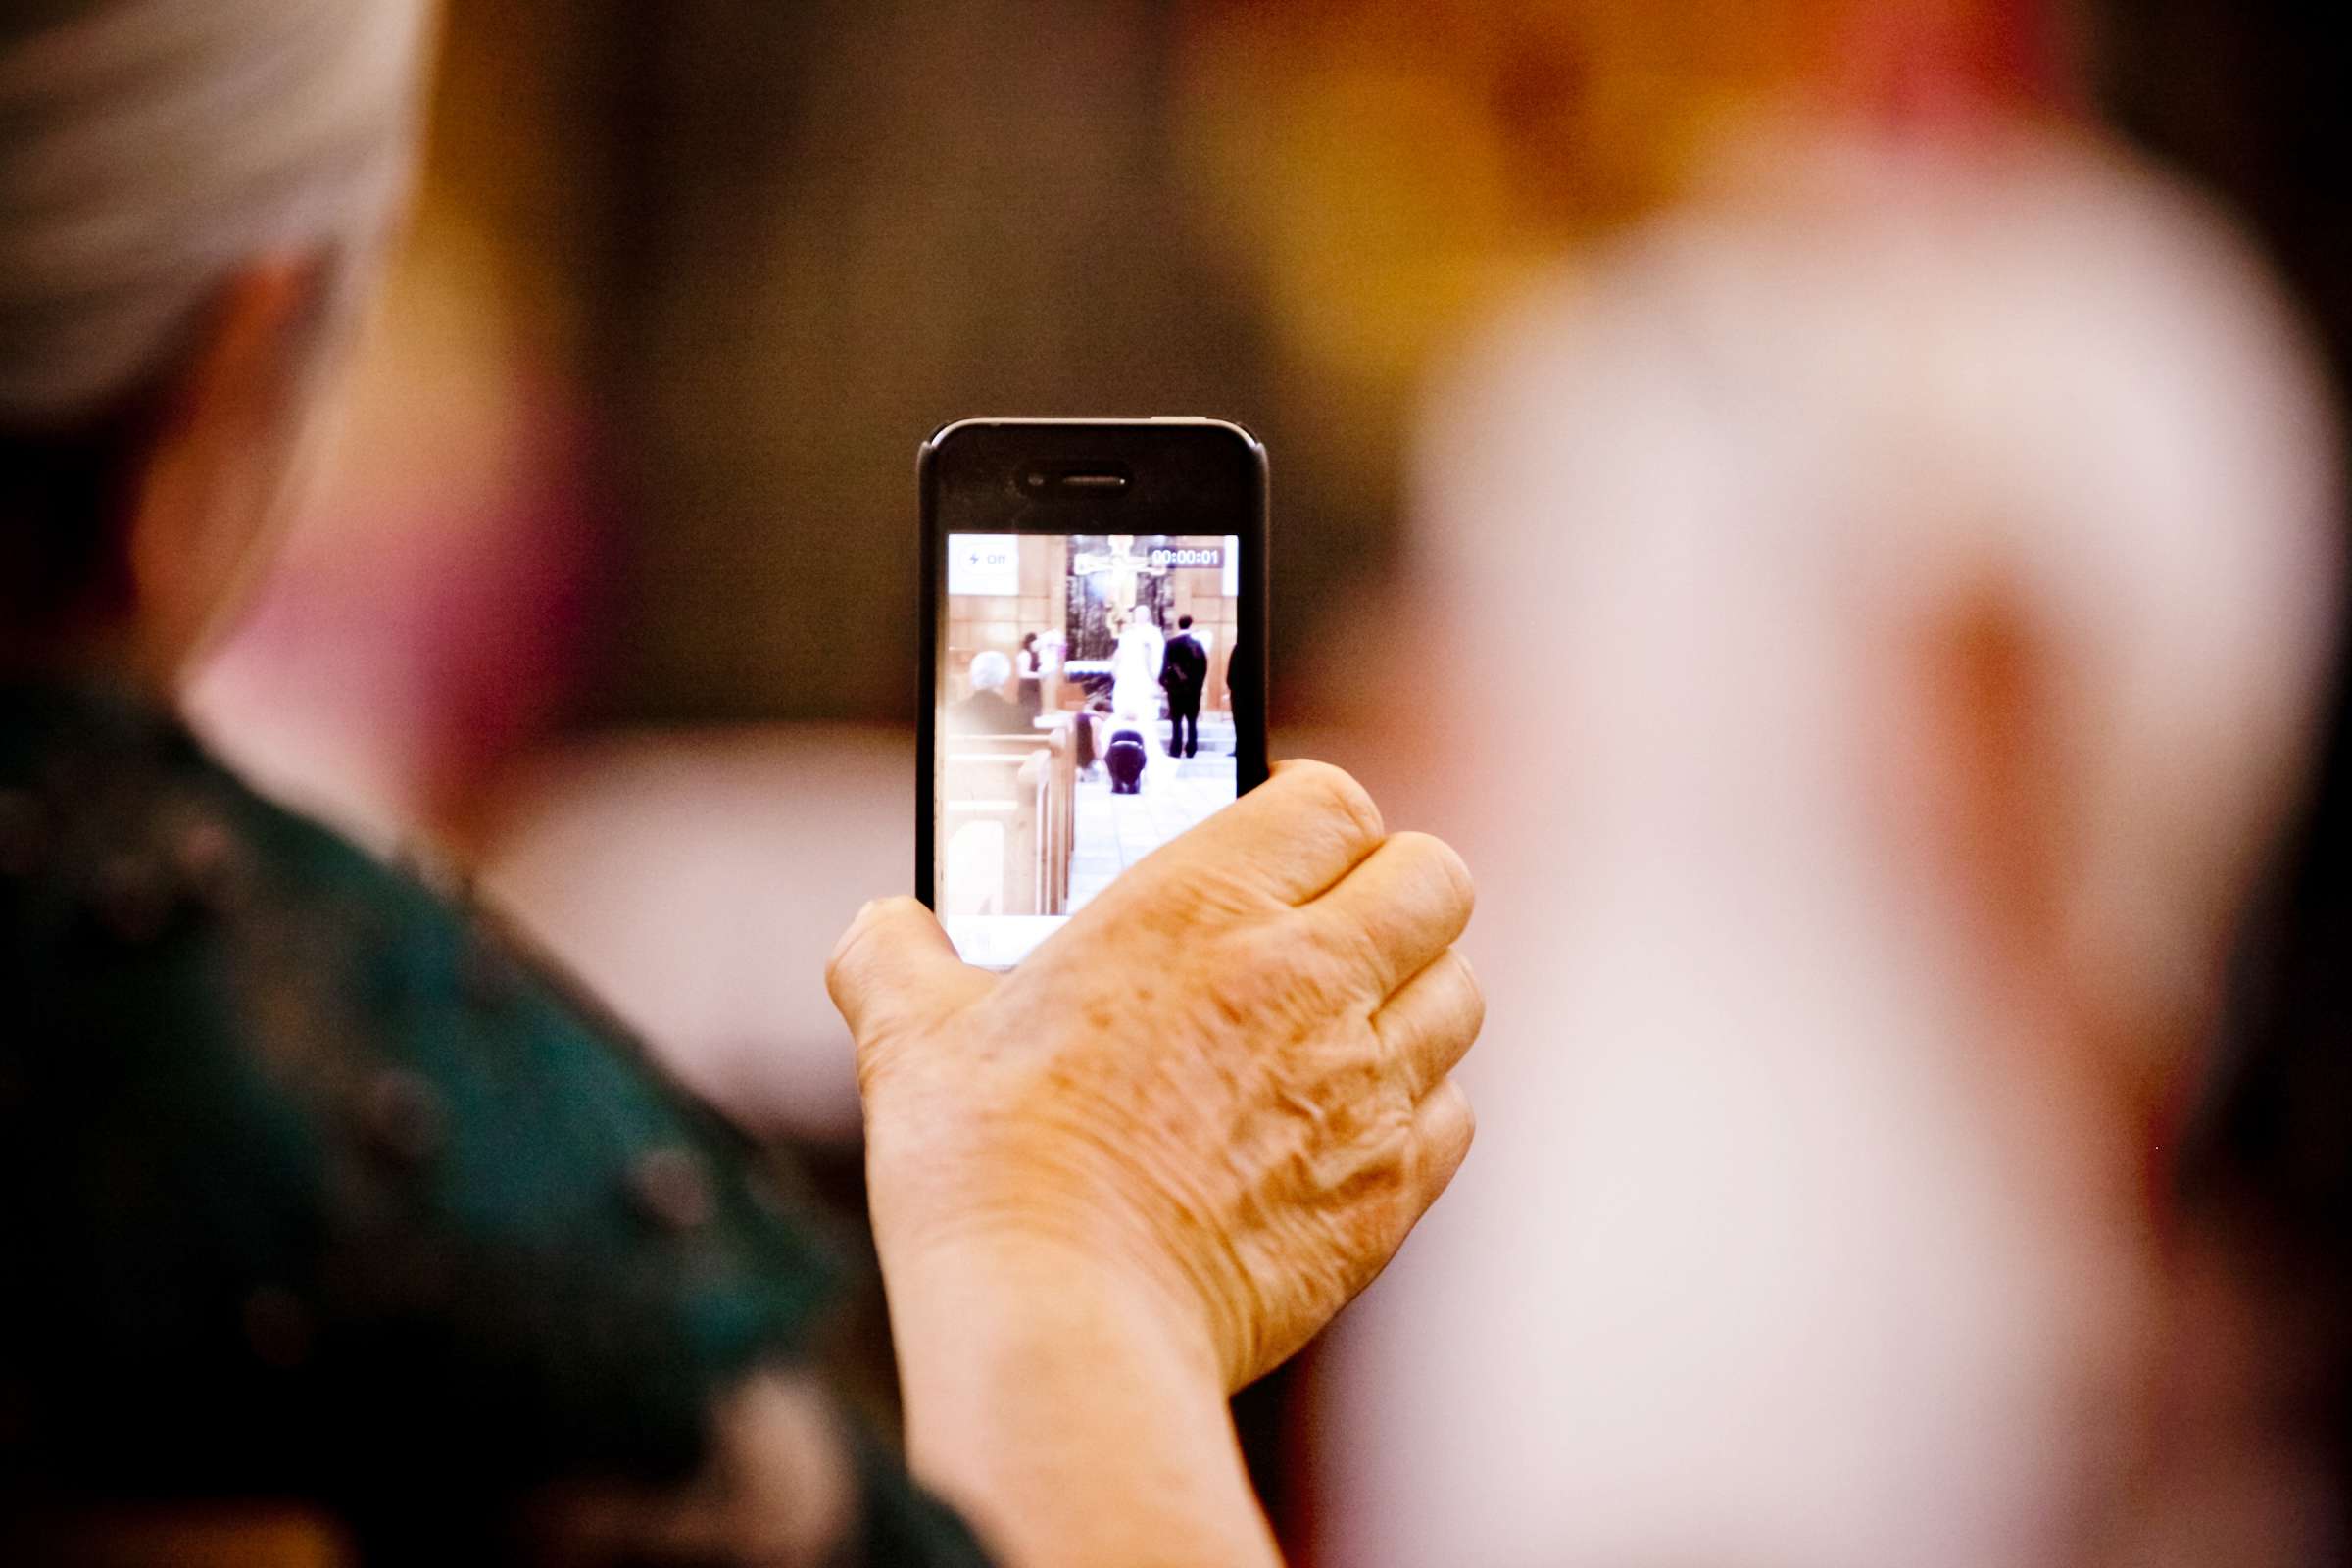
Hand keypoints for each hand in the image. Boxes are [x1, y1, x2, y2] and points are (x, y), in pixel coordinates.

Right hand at [829, 760, 1480, 1390]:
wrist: (1059, 1321)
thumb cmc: (985, 1169)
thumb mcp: (911, 1035)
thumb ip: (896, 957)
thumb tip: (880, 932)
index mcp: (1202, 905)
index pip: (1331, 800)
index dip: (1309, 811)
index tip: (1274, 835)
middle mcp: (1307, 977)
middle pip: (1432, 879)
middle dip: (1391, 888)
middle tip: (1330, 921)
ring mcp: (1363, 1085)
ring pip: (1458, 991)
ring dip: (1412, 994)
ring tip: (1346, 1021)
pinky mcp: (1387, 1189)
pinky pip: (1452, 1113)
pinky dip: (1416, 1109)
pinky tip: (1347, 1126)